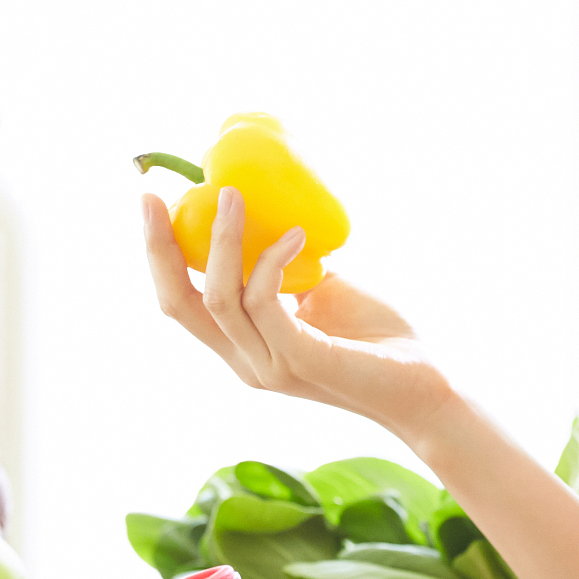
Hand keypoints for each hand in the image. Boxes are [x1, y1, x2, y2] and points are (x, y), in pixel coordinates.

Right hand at [143, 187, 454, 432]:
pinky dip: (271, 260)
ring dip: (222, 240)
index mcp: (244, 345)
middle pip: (179, 305)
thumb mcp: (321, 288)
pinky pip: (265, 304)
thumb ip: (288, 265)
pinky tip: (296, 233)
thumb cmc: (378, 335)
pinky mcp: (302, 360)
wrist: (426, 384)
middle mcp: (247, 361)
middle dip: (159, 247)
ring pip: (219, 300)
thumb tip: (272, 209)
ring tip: (233, 195)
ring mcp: (271, 365)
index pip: (182, 302)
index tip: (151, 200)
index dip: (159, 254)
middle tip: (152, 196)